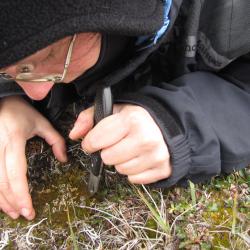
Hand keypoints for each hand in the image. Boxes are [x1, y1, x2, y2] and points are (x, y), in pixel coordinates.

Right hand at [0, 96, 66, 219]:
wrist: (2, 102)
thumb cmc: (22, 112)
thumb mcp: (42, 123)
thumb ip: (56, 141)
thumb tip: (63, 159)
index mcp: (14, 140)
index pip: (16, 173)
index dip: (21, 194)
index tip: (29, 209)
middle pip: (1, 182)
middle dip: (12, 202)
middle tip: (24, 215)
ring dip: (1, 200)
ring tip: (13, 212)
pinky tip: (2, 200)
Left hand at [69, 104, 170, 183]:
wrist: (166, 126)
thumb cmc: (137, 118)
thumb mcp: (113, 110)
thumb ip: (89, 118)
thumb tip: (74, 134)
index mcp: (131, 120)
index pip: (96, 141)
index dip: (90, 142)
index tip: (94, 142)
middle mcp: (146, 138)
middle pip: (107, 158)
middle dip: (108, 151)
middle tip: (117, 143)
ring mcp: (156, 156)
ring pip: (121, 170)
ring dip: (121, 161)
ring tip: (129, 150)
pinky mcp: (162, 169)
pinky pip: (134, 179)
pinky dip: (133, 171)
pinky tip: (139, 158)